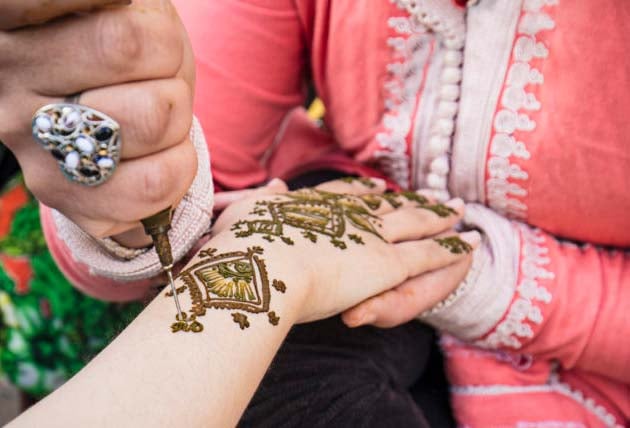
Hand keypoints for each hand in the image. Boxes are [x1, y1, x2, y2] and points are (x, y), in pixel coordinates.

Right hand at [0, 0, 195, 244]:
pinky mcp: (60, 192)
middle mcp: (4, 72)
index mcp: (12, 14)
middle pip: (125, 46)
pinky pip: (155, 182)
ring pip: (152, 116)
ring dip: (178, 112)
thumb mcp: (125, 5)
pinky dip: (180, 163)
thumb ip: (121, 6)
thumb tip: (124, 8)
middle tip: (156, 65)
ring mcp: (26, 138)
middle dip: (167, 55)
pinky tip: (158, 152)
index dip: (106, 0)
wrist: (115, 112)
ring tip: (154, 108)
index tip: (124, 3)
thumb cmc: (125, 40)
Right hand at [204, 178, 479, 323]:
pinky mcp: (388, 263)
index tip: (377, 188)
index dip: (364, 192)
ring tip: (457, 210)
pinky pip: (428, 254)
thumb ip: (264, 201)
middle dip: (411, 199)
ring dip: (438, 216)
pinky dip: (451, 249)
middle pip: (388, 204)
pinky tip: (470, 245)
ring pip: (416, 223)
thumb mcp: (244, 215)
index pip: (347, 195)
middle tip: (432, 195)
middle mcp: (348, 215)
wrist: (259, 269)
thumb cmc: (242, 247)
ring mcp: (371, 237)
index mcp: (315, 205)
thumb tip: (275, 186)